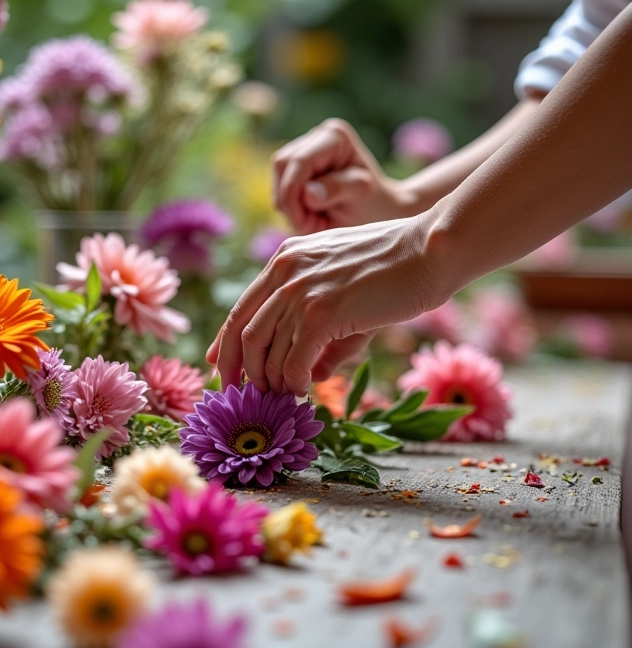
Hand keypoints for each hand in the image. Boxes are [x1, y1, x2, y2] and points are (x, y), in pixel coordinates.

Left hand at [206, 215, 442, 394]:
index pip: (242, 307)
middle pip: (243, 332)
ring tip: (283, 396)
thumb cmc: (395, 270)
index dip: (225, 342)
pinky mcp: (321, 312)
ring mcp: (300, 291)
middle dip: (236, 369)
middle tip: (244, 395)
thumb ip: (319, 330)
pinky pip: (292, 363)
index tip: (218, 367)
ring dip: (270, 381)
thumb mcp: (344, 291)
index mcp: (285, 260)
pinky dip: (293, 383)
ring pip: (264, 351)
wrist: (430, 251)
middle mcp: (284, 271)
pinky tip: (304, 390)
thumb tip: (306, 376)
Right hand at [272, 118, 410, 233]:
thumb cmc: (374, 203)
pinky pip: (278, 186)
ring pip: (277, 178)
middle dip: (289, 201)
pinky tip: (311, 214)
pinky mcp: (295, 165)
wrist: (378, 209)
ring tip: (315, 220)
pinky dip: (291, 206)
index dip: (292, 194)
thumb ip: (337, 190)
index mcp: (335, 137)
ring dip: (289, 206)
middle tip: (311, 224)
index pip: (298, 162)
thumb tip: (308, 192)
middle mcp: (317, 136)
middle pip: (281, 166)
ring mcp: (304, 148)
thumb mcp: (361, 197)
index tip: (305, 224)